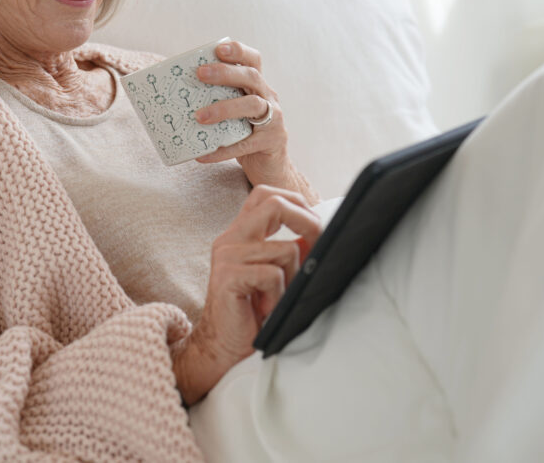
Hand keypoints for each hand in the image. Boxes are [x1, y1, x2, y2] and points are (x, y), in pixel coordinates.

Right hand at [172, 185, 321, 404]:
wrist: (222, 348)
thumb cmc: (251, 314)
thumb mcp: (278, 275)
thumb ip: (293, 251)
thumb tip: (321, 232)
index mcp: (240, 234)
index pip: (266, 195)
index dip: (296, 202)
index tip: (315, 225)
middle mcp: (230, 239)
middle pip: (273, 204)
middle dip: (306, 222)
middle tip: (316, 244)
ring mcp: (227, 255)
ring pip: (285, 249)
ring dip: (292, 279)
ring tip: (276, 299)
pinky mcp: (228, 275)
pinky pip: (272, 274)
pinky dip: (278, 296)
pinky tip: (265, 309)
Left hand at [194, 40, 318, 202]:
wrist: (270, 167)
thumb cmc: (245, 135)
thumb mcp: (234, 114)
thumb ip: (216, 101)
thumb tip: (173, 94)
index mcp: (258, 87)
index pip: (253, 61)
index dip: (238, 51)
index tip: (218, 48)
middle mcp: (270, 98)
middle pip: (252, 77)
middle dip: (225, 73)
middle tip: (200, 74)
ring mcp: (274, 120)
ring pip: (253, 105)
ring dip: (224, 108)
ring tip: (198, 117)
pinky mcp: (271, 142)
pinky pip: (245, 144)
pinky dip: (223, 150)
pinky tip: (203, 155)